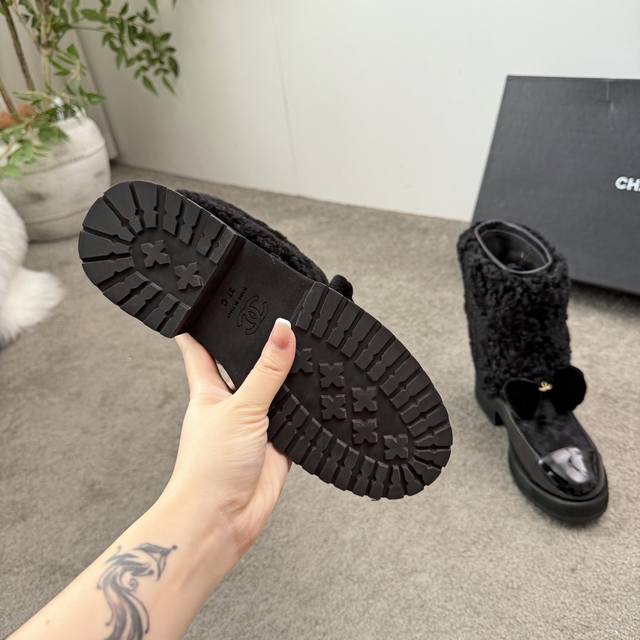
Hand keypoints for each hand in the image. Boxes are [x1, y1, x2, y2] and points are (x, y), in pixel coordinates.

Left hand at [166, 318, 294, 554]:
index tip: (211, 298)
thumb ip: (265, 371)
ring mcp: (256, 423)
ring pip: (276, 390)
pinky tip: (321, 391)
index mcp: (208, 390)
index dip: (204, 322)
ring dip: (289, 376)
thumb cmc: (208, 468)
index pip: (201, 347)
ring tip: (310, 346)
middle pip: (247, 365)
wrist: (222, 520)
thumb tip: (282, 331)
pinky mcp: (279, 442)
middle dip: (261, 346)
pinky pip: (297, 418)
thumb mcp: (238, 408)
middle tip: (279, 316)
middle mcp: (232, 403)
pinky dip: (307, 407)